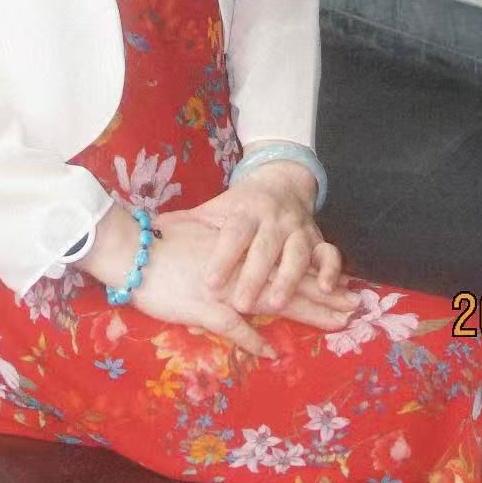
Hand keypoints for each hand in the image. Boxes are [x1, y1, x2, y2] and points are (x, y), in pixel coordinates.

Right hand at [79, 202, 355, 358]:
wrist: (133, 249)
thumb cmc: (161, 241)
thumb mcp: (196, 234)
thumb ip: (219, 243)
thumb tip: (235, 251)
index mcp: (240, 252)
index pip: (284, 264)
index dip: (313, 277)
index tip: (340, 285)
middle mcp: (240, 269)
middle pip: (289, 283)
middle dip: (324, 297)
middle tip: (355, 306)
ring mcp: (225, 289)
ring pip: (275, 301)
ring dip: (308, 313)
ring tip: (337, 321)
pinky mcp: (205, 308)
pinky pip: (235, 328)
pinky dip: (254, 341)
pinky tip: (273, 353)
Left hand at [163, 163, 356, 317]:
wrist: (281, 179)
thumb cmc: (240, 205)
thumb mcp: (214, 210)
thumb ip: (186, 222)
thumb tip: (150, 228)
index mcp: (245, 212)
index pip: (233, 234)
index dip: (223, 258)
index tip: (211, 283)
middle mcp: (273, 219)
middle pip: (265, 247)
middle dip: (255, 275)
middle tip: (243, 303)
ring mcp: (298, 228)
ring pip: (297, 253)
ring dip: (290, 278)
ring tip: (278, 303)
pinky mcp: (318, 238)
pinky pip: (329, 253)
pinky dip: (331, 269)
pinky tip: (329, 289)